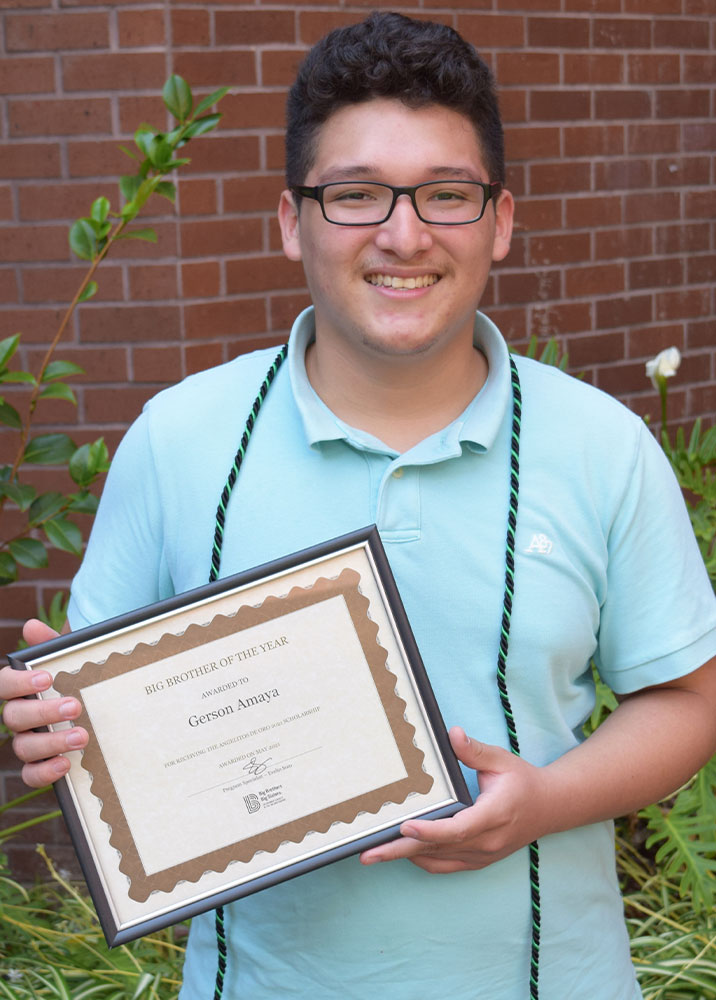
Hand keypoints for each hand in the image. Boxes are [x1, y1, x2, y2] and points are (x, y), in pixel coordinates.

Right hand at [0, 619, 87, 787]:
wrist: (95, 698)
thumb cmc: (74, 677)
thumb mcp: (68, 659)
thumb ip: (51, 645)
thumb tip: (32, 626)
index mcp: (20, 688)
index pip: (3, 684)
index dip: (18, 682)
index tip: (47, 678)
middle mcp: (18, 716)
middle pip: (13, 717)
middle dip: (43, 713)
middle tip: (74, 706)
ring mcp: (27, 741)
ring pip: (22, 747)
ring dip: (50, 743)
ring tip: (82, 736)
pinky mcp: (40, 764)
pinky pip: (31, 774)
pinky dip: (45, 772)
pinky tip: (66, 764)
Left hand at [360, 727, 551, 872]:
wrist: (549, 807)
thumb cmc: (523, 781)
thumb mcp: (501, 760)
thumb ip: (474, 750)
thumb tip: (452, 734)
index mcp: (494, 815)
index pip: (458, 829)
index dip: (430, 831)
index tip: (404, 826)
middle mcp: (487, 842)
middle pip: (438, 850)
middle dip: (401, 851)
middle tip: (368, 854)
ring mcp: (483, 855)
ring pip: (438, 861)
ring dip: (406, 858)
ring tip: (374, 854)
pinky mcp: (478, 860)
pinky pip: (445, 865)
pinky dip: (422, 859)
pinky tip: (402, 851)